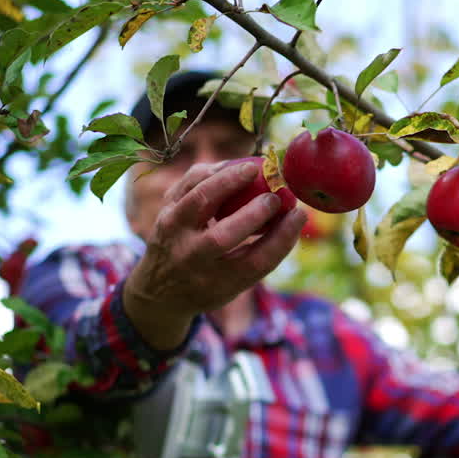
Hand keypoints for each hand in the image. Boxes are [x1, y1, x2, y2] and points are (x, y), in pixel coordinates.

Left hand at [123, 159, 304, 349]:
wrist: (158, 289)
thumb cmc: (211, 282)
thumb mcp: (235, 283)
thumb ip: (263, 253)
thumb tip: (295, 215)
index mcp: (217, 283)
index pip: (255, 263)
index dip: (282, 238)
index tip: (299, 214)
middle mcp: (191, 261)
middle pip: (222, 237)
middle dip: (253, 214)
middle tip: (276, 197)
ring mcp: (173, 234)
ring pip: (198, 200)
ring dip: (227, 181)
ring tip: (252, 169)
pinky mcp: (165, 210)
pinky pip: (188, 183)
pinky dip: (212, 171)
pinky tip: (232, 168)